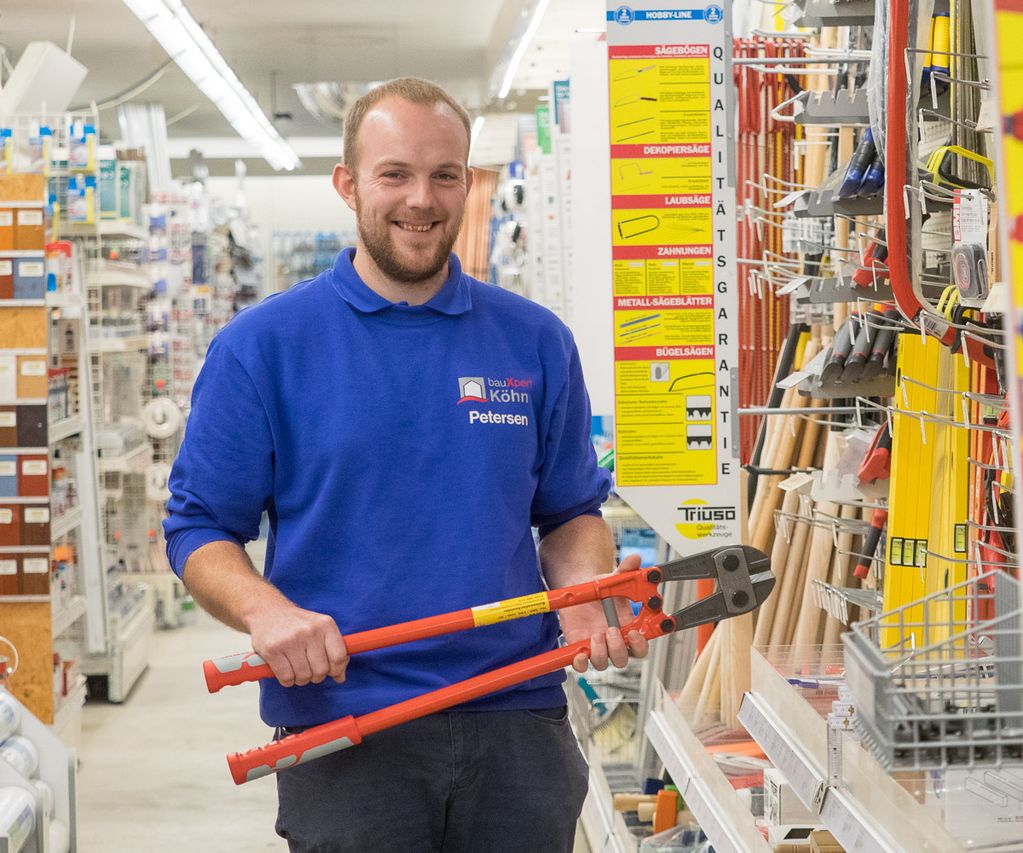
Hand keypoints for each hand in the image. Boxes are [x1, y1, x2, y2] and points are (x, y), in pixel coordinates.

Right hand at [247, 602, 347, 686]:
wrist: (268, 611)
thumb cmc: (297, 624)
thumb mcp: (320, 629)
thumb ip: (334, 650)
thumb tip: (340, 677)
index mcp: (325, 624)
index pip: (339, 657)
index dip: (337, 670)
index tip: (332, 672)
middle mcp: (309, 631)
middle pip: (321, 670)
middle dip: (317, 676)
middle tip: (310, 668)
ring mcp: (290, 640)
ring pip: (304, 677)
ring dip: (301, 678)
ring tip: (297, 667)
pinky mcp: (272, 650)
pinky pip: (286, 678)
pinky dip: (287, 680)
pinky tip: (286, 669)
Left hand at [558, 553, 650, 673]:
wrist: (579, 589)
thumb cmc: (602, 589)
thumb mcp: (614, 579)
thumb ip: (626, 571)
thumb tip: (635, 559)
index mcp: (629, 628)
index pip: (641, 646)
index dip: (641, 644)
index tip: (636, 633)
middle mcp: (615, 641)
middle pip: (624, 659)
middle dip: (619, 648)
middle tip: (612, 631)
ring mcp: (598, 647)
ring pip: (604, 663)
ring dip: (601, 653)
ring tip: (595, 635)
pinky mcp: (580, 648)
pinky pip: (582, 665)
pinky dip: (580, 663)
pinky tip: (579, 653)